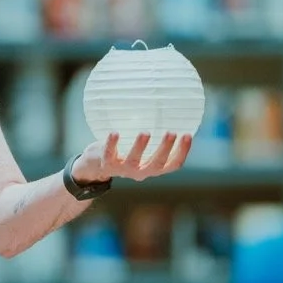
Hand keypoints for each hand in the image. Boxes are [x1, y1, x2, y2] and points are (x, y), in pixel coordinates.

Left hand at [73, 131, 191, 182]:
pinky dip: (112, 144)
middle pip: (156, 164)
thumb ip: (152, 138)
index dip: (182, 152)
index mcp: (152, 168)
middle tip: (172, 133)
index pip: (173, 164)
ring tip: (145, 132)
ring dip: (140, 147)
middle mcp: (140, 171)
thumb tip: (167, 111)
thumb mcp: (140, 148)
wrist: (94, 166)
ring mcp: (122, 170)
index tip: (188, 135)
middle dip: (165, 149)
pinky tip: (114, 132)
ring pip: (133, 161)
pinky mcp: (106, 165)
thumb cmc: (123, 151)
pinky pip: (108, 155)